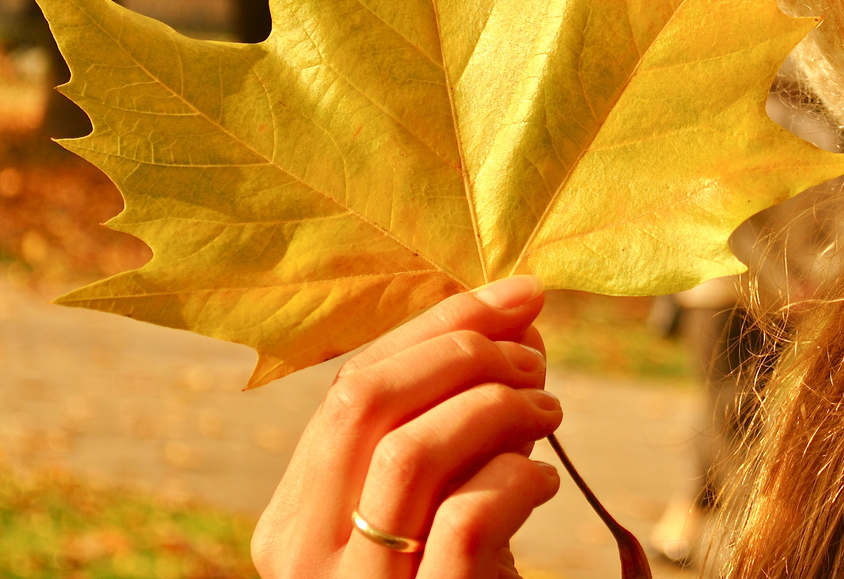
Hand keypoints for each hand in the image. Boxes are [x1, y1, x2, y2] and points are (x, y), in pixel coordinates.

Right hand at [252, 274, 562, 578]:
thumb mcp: (439, 507)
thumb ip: (462, 424)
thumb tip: (519, 321)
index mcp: (293, 518)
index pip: (349, 385)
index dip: (439, 322)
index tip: (518, 291)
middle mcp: (302, 554)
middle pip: (364, 397)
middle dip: (461, 347)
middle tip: (535, 352)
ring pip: (410, 448)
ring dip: (496, 404)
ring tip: (550, 408)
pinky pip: (465, 519)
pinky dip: (515, 478)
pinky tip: (545, 479)